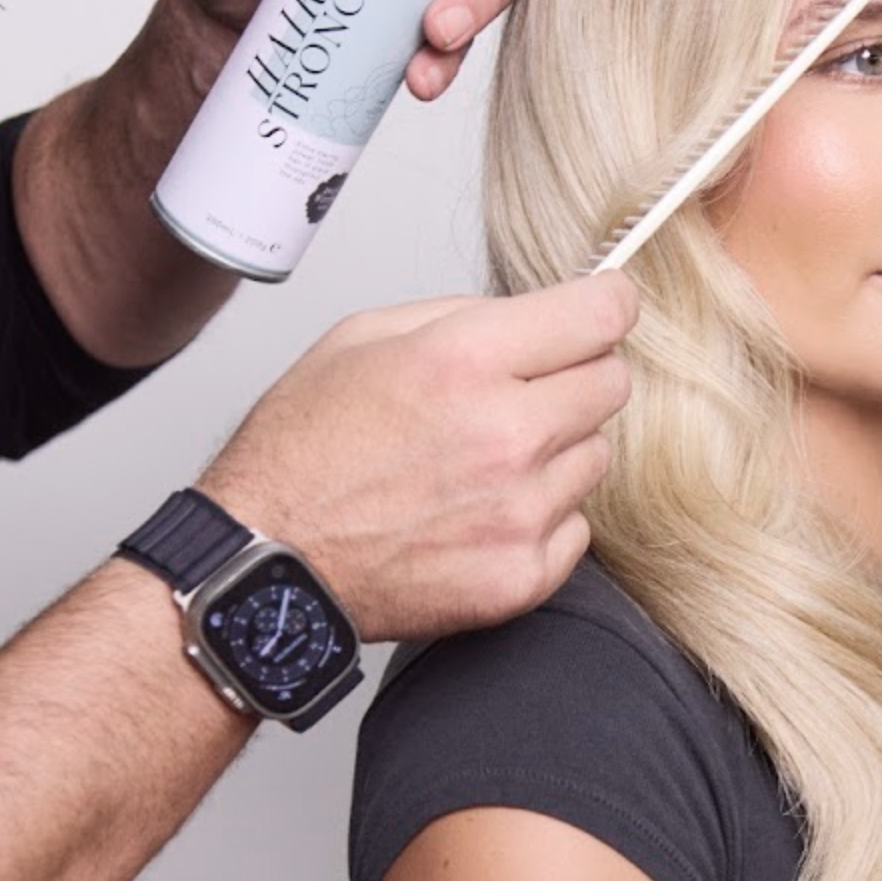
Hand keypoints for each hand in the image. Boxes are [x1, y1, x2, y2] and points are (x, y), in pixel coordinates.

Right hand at [199, 273, 637, 642]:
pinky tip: (483, 513)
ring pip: (596, 456)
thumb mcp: (360, 338)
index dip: (606, 306)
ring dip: (557, 451)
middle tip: (524, 394)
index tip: (601, 312)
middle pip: (612, 383)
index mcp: (463, 360)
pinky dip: (542, 518)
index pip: (603, 313)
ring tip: (486, 462)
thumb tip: (533, 314)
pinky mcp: (521, 575)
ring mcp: (519, 511)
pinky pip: (576, 527)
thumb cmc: (301, 453)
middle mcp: (505, 433)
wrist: (269, 563)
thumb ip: (460, 314)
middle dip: (577, 377)